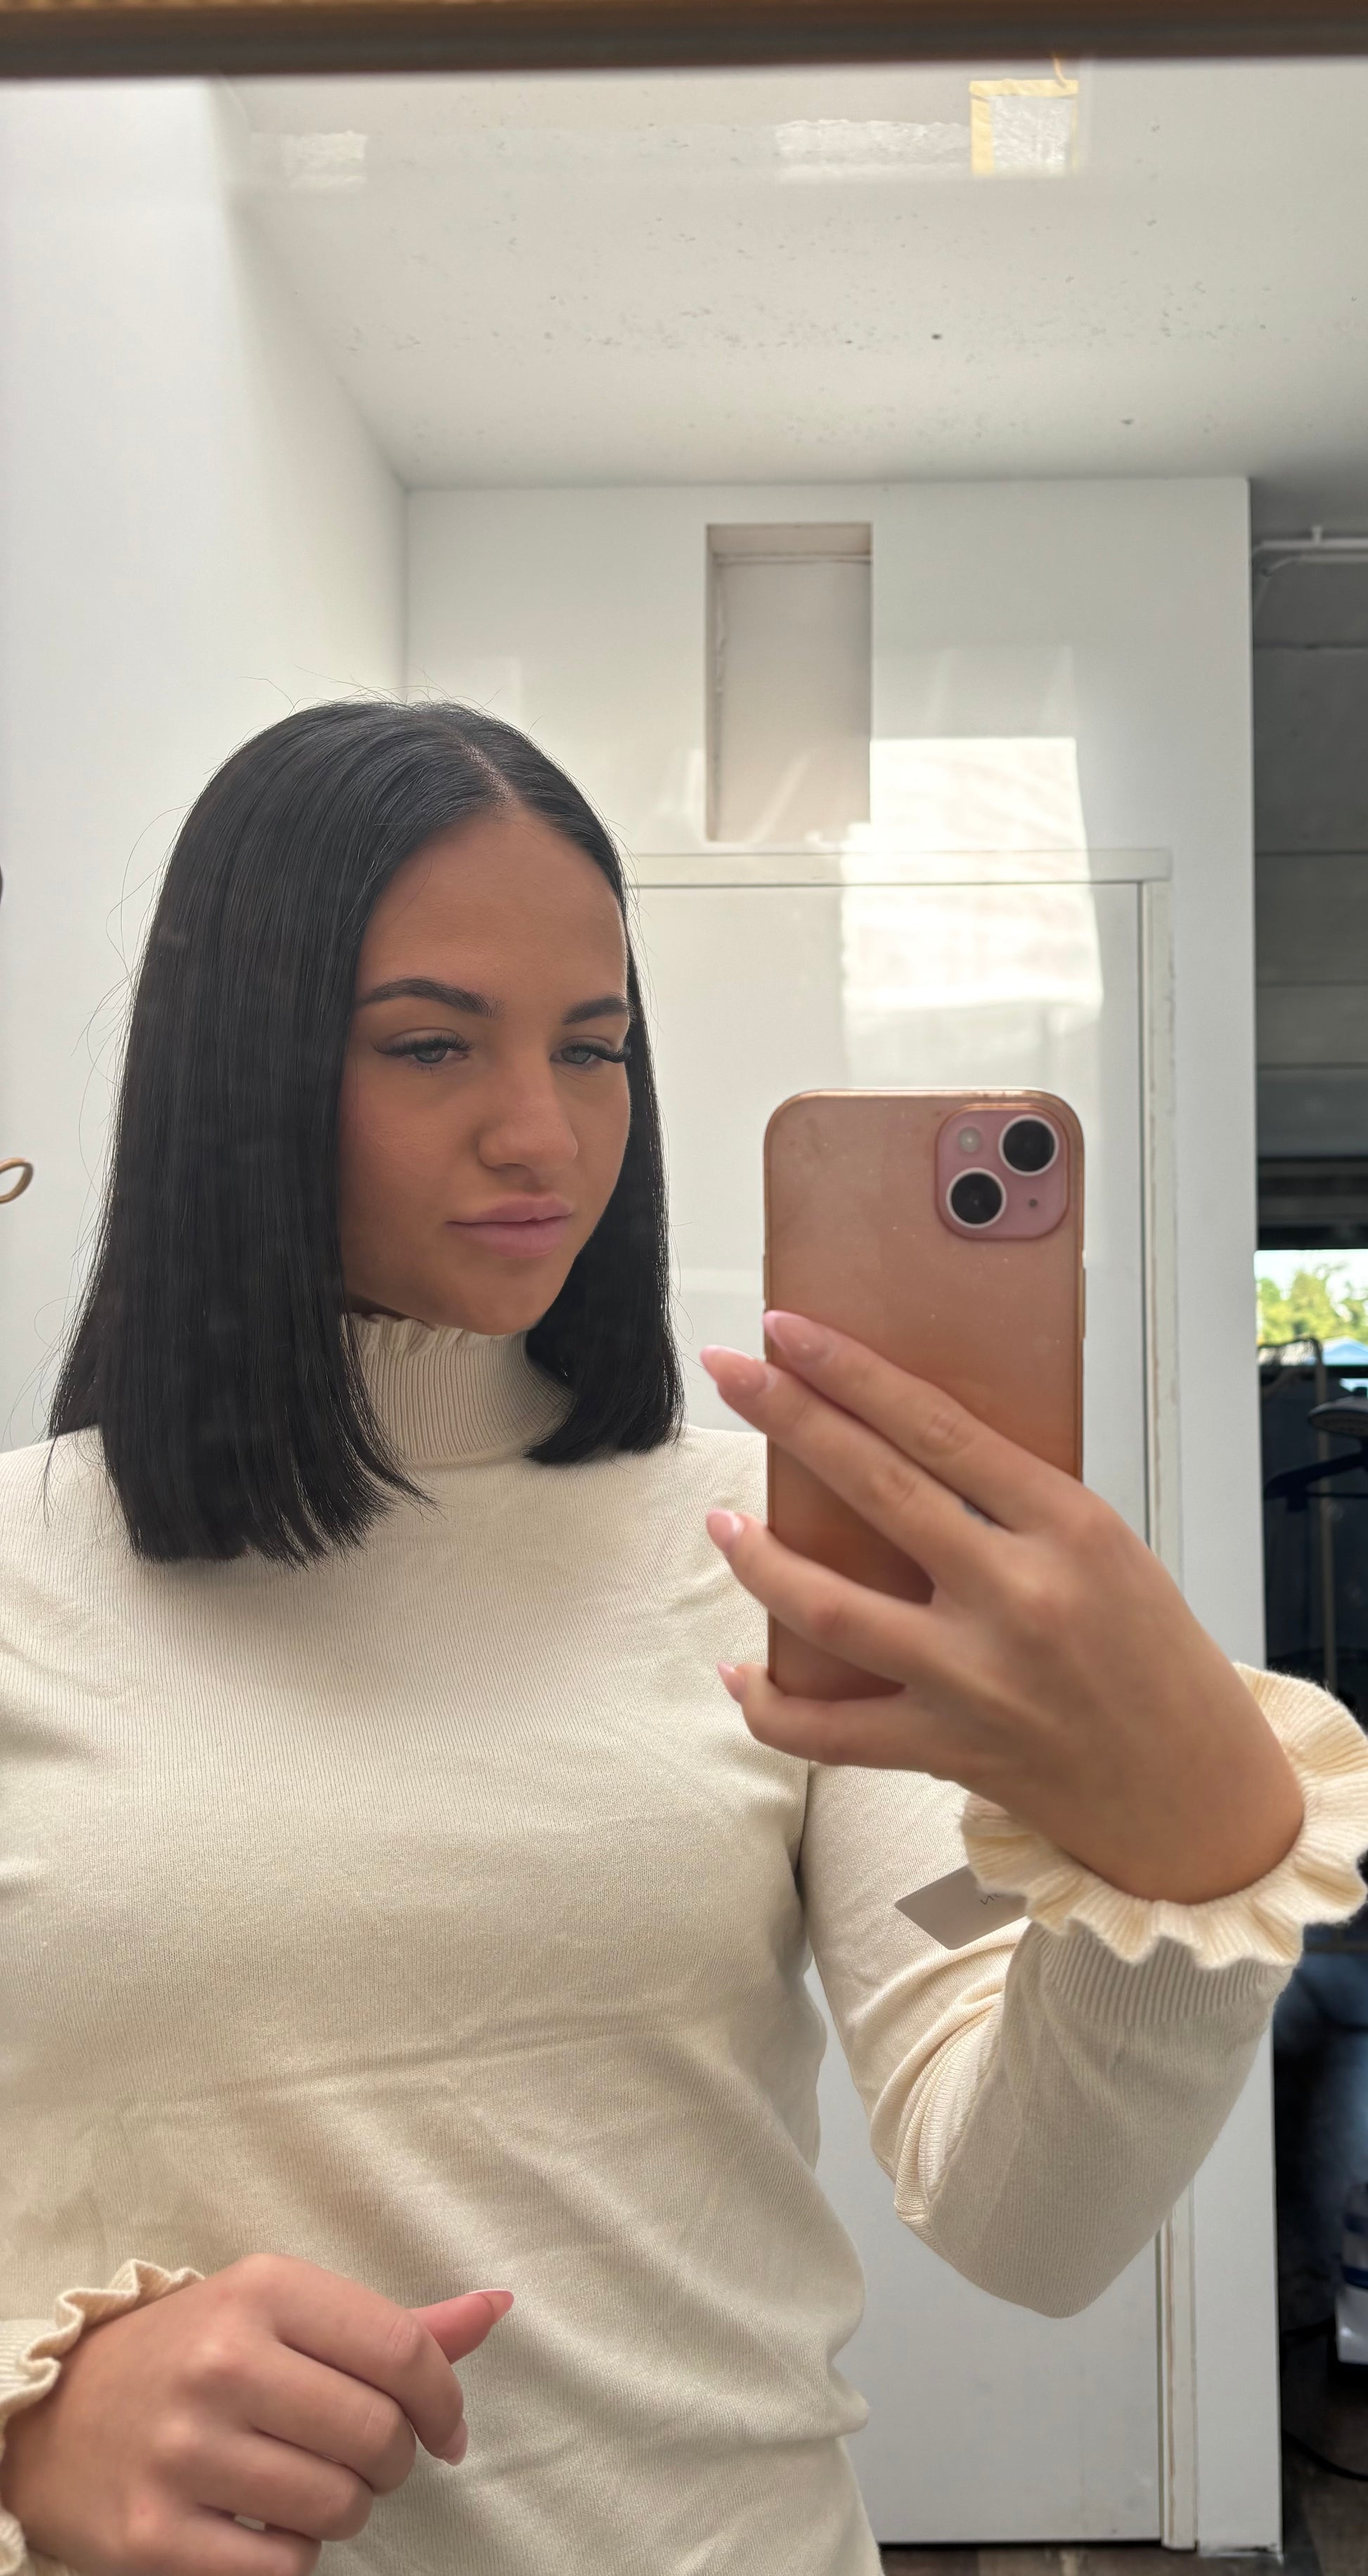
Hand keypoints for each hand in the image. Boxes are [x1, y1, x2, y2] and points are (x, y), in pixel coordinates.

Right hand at [0, 2253, 513, 2575]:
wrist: (58, 2418)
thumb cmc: (195, 2355)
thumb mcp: (282, 2312)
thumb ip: (392, 2324)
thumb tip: (498, 2307)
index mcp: (262, 2290)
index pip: (403, 2351)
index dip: (445, 2403)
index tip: (446, 2431)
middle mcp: (222, 2362)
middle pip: (377, 2435)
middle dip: (390, 2461)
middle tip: (361, 2458)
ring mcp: (184, 2450)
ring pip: (338, 2507)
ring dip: (343, 2511)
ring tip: (305, 2486)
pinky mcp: (154, 2536)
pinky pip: (284, 2569)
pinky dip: (292, 2558)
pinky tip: (262, 2526)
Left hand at [701, 1311, 1303, 1905]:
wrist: (1195, 1791)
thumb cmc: (1157, 1659)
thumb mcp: (1109, 1548)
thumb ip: (1014, 1504)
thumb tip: (902, 1449)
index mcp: (1067, 1527)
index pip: (937, 1427)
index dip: (852, 1373)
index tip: (790, 1333)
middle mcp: (1018, 1597)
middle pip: (876, 1489)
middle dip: (790, 1419)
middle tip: (729, 1373)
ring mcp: (976, 1678)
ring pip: (832, 1610)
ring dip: (762, 1561)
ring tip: (721, 1522)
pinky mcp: (948, 1748)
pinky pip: (831, 1732)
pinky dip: (772, 1705)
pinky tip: (740, 1670)